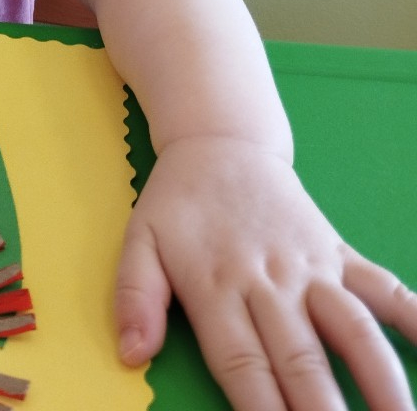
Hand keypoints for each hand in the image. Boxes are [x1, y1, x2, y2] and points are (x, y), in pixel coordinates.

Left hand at [116, 136, 416, 409]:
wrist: (221, 143)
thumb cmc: (178, 204)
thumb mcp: (139, 242)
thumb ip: (134, 297)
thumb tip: (132, 353)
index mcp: (217, 286)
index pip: (245, 365)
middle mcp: (270, 280)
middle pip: (303, 359)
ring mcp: (311, 266)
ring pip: (353, 328)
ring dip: (381, 379)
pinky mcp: (338, 252)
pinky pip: (383, 286)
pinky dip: (414, 315)